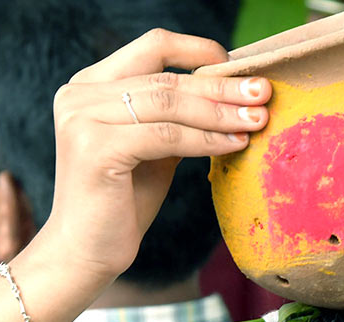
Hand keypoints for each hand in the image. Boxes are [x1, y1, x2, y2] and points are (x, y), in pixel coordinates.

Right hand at [28, 29, 270, 290]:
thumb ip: (175, 116)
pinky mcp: (95, 148)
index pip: (151, 47)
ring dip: (220, 112)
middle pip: (166, 79)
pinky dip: (205, 140)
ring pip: (168, 104)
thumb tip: (231, 90)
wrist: (86, 253)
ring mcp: (83, 118)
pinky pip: (166, 137)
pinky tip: (235, 145)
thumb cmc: (122, 203)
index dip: (197, 50)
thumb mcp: (152, 148)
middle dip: (221, 86)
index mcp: (89, 85)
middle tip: (263, 92)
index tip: (237, 64)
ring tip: (257, 120)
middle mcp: (79, 94)